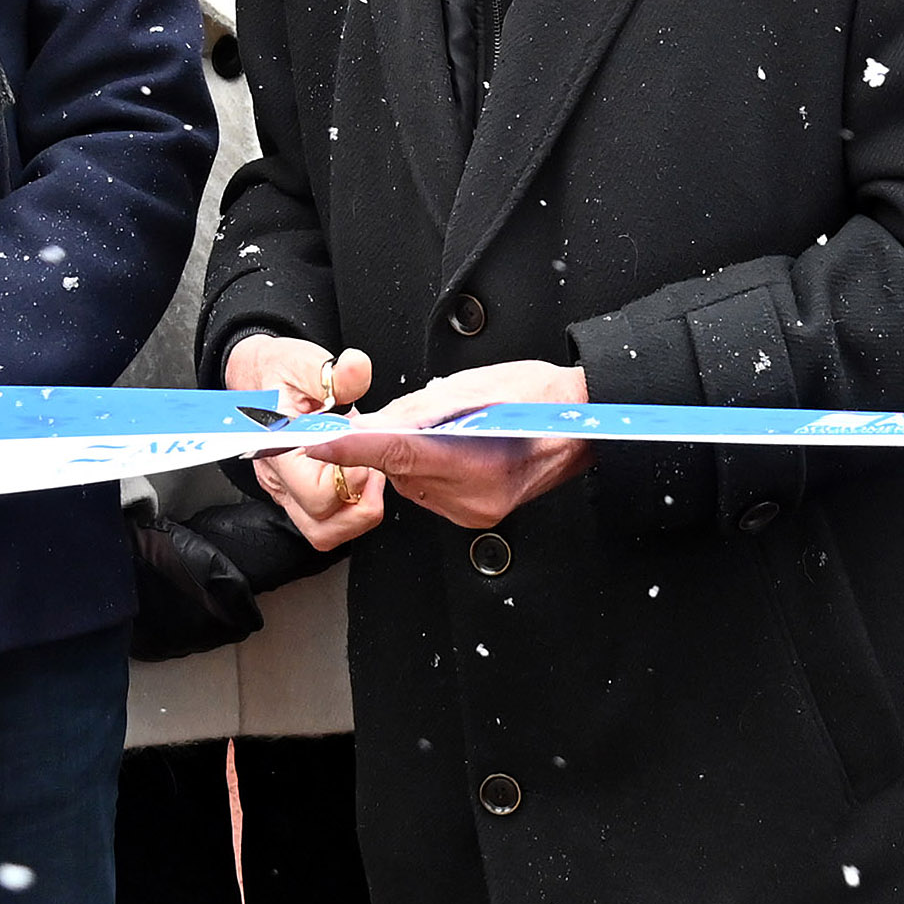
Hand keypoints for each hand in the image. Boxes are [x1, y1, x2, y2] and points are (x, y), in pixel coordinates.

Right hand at [227, 336, 386, 550]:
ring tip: (367, 475)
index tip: (362, 450)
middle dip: (360, 501)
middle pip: (323, 527)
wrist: (257, 378)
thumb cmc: (277, 373)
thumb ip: (334, 372)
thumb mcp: (304, 361)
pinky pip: (328, 523)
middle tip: (371, 466)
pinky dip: (351, 509)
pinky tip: (359, 478)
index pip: (316, 492)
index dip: (350, 477)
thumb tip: (356, 370)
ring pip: (326, 533)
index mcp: (279, 450)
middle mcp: (280, 480)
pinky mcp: (299, 495)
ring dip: (356, 512)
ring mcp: (289, 492)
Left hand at [309, 360, 592, 532]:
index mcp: (476, 458)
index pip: (396, 453)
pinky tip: (452, 450)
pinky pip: (430, 493)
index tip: (317, 446)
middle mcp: (473, 494)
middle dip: (387, 443)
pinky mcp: (476, 516)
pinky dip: (428, 470)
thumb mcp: (475, 387)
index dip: (351, 450)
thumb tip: (373, 422)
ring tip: (448, 430)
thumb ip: (417, 409)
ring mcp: (475, 510)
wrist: (585, 425)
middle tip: (405, 417)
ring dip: (410, 457)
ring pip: (411, 483)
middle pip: (400, 470)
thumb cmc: (542, 398)